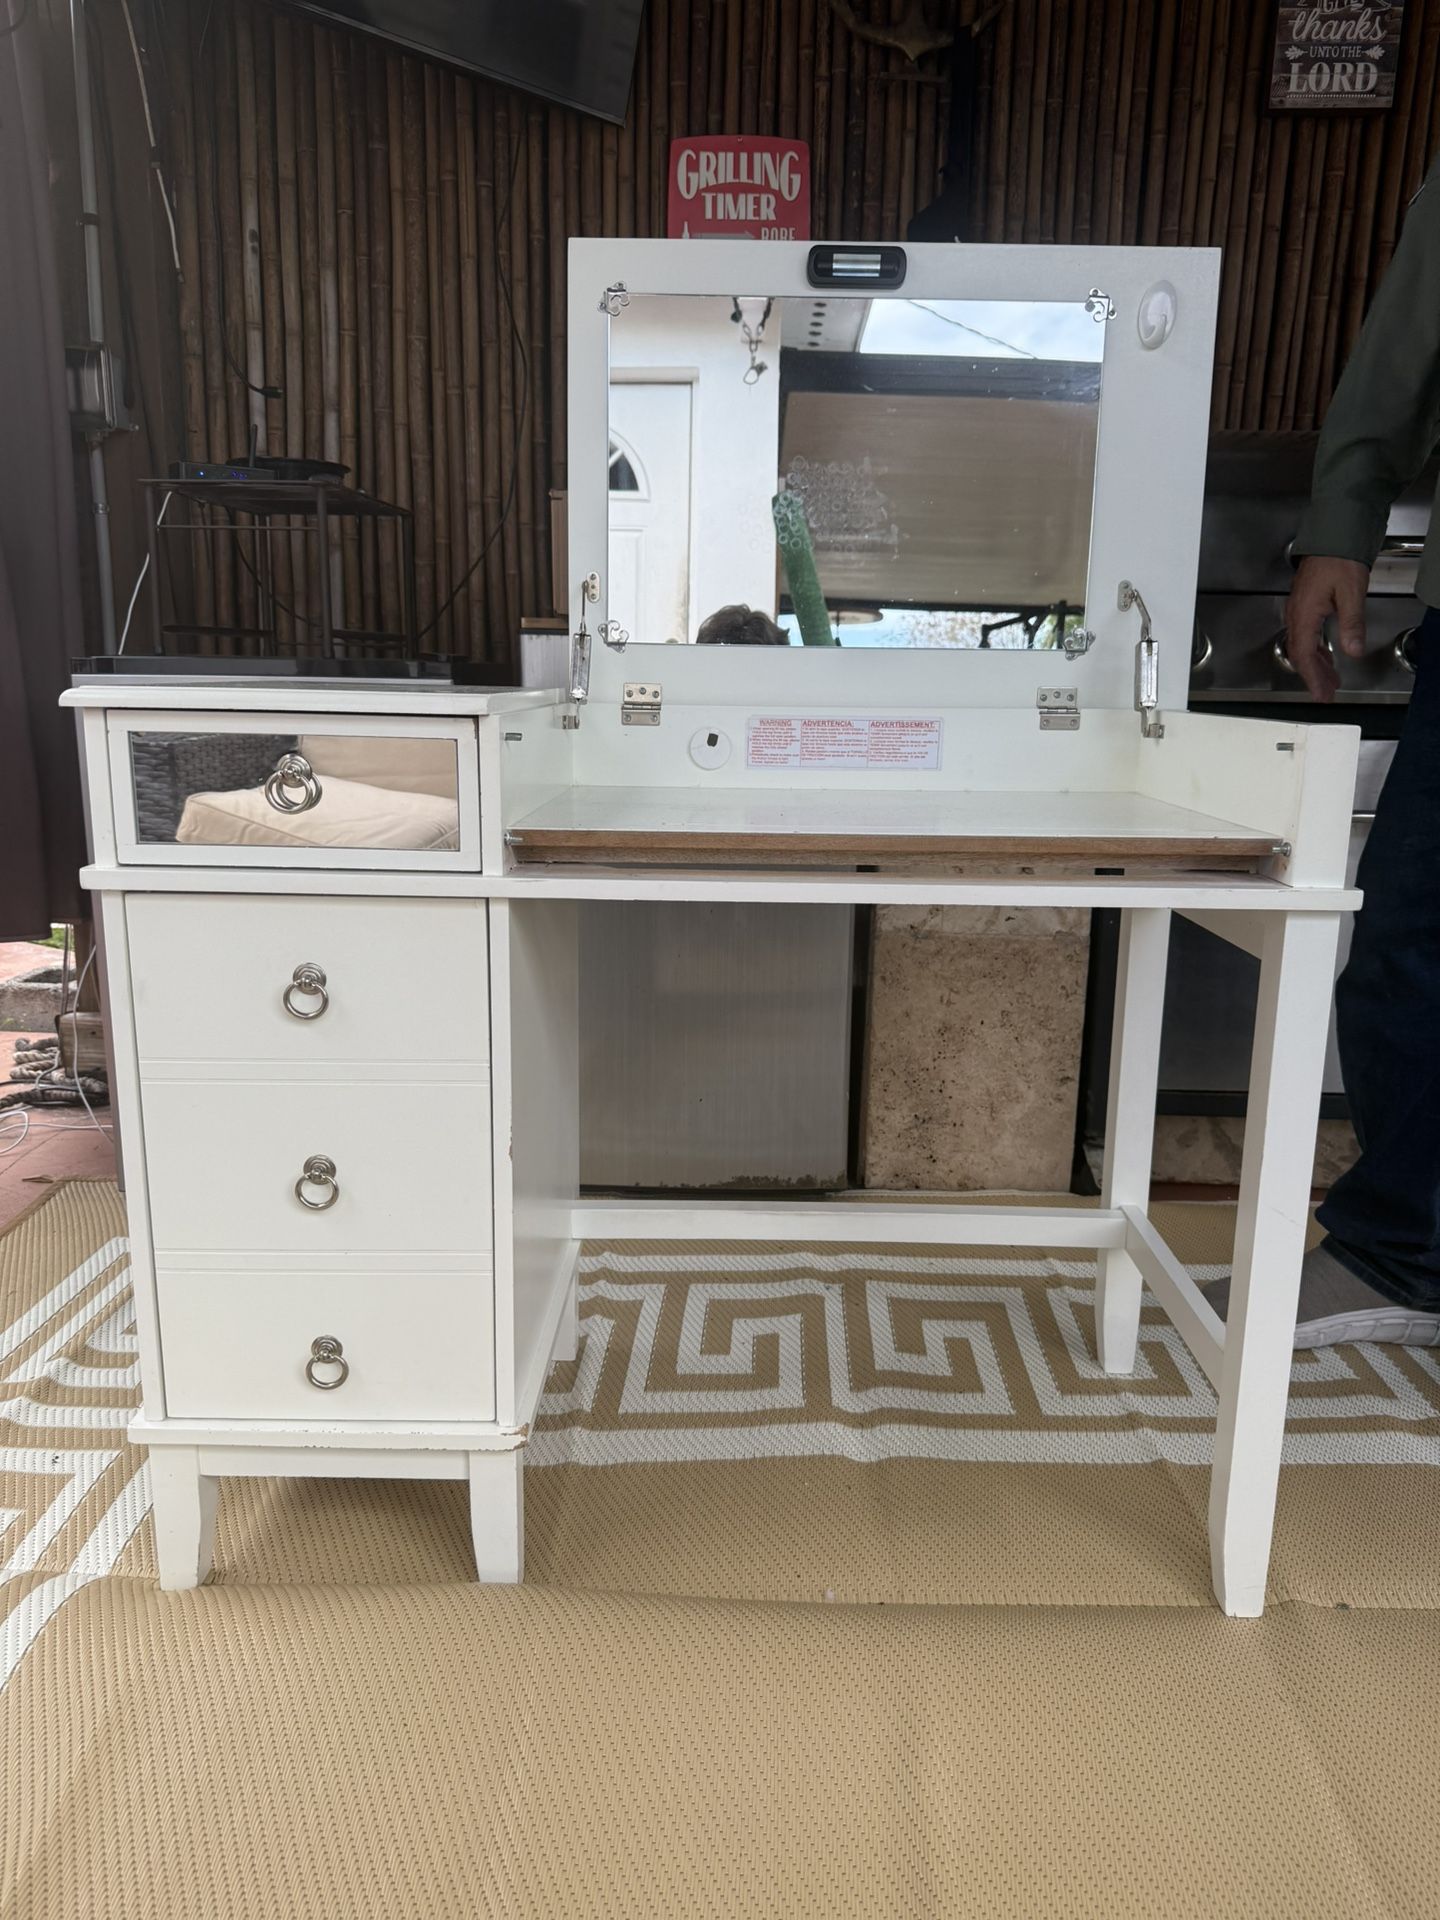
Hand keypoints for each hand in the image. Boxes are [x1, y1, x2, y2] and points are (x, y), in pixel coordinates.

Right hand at [1284, 556, 1370, 702]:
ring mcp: (1298, 608)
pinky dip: (1315, 649)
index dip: (1313, 677)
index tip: (1321, 694)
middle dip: (1313, 675)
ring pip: (1302, 645)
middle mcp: (1296, 613)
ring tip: (1329, 679)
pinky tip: (1325, 654)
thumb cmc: (1339, 559)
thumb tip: (1352, 651)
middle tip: (1326, 693)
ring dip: (1315, 664)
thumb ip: (1351, 623)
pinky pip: (1305, 634)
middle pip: (1300, 653)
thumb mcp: (1351, 592)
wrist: (1333, 534)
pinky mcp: (1304, 603)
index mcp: (1304, 614)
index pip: (1305, 654)